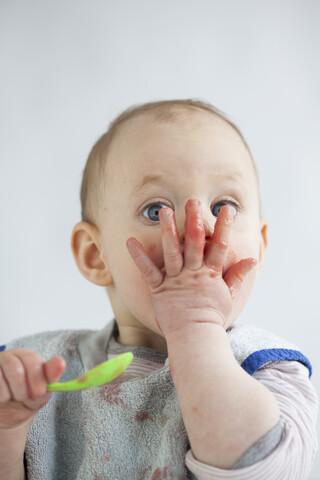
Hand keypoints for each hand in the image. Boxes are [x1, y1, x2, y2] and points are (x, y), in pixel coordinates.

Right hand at [0, 349, 65, 429]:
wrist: (7, 416)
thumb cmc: (27, 399)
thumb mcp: (42, 390)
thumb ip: (51, 375)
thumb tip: (61, 362)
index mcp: (28, 356)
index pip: (33, 361)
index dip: (37, 380)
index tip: (39, 393)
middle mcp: (10, 356)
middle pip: (16, 370)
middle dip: (23, 390)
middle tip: (25, 398)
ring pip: (1, 379)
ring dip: (11, 395)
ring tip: (13, 398)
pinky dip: (2, 398)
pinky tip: (3, 398)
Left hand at [126, 199, 256, 336]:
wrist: (195, 336)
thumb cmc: (211, 316)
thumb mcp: (228, 295)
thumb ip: (237, 276)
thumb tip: (251, 260)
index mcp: (211, 274)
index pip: (220, 247)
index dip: (224, 228)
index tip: (227, 209)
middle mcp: (193, 273)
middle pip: (195, 244)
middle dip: (195, 221)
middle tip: (193, 201)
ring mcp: (175, 280)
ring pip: (172, 251)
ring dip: (168, 231)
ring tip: (164, 212)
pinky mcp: (159, 288)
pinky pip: (148, 270)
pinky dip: (139, 256)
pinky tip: (130, 241)